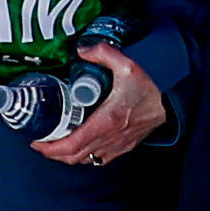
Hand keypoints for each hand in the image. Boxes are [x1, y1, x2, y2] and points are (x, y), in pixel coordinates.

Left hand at [33, 48, 171, 165]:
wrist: (172, 103)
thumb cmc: (151, 87)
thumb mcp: (126, 65)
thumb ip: (103, 53)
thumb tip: (82, 50)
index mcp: (105, 122)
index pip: (71, 145)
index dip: (49, 148)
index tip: (36, 141)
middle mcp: (108, 138)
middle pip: (73, 157)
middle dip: (53, 153)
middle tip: (41, 141)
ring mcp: (116, 146)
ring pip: (85, 161)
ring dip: (67, 156)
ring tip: (57, 143)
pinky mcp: (123, 148)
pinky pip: (98, 160)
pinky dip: (84, 157)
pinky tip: (80, 146)